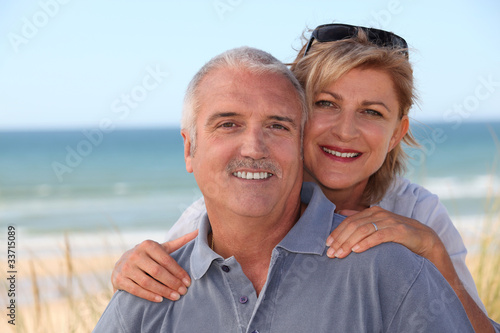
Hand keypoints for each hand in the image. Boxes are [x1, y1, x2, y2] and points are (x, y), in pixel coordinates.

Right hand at [111, 230, 197, 301]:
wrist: (121, 264)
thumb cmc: (148, 256)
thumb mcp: (161, 248)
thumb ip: (179, 242)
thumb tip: (199, 231)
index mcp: (148, 245)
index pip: (166, 260)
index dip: (178, 272)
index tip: (188, 282)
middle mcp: (136, 254)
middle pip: (158, 271)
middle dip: (172, 283)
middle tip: (183, 291)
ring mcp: (126, 267)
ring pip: (147, 282)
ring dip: (163, 291)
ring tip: (175, 297)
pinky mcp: (119, 279)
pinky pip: (136, 289)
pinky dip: (149, 295)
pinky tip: (160, 299)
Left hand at [326, 206, 440, 259]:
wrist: (425, 239)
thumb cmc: (398, 234)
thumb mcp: (378, 225)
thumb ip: (361, 219)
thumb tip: (341, 212)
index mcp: (372, 212)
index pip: (349, 221)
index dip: (337, 232)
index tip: (326, 245)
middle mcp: (379, 214)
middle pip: (353, 226)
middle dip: (340, 240)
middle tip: (330, 254)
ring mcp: (389, 221)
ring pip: (363, 230)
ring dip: (349, 243)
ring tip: (340, 254)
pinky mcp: (399, 231)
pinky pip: (379, 236)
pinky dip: (366, 243)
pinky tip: (357, 250)